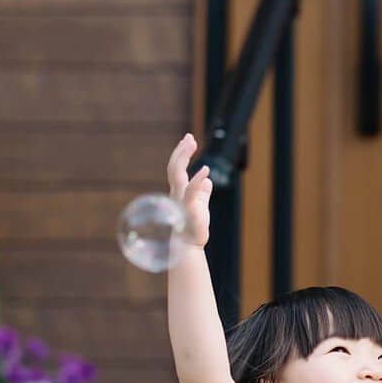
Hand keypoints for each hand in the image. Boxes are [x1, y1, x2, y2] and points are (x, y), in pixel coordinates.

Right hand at [166, 133, 213, 247]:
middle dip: (181, 150)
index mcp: (179, 191)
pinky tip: (206, 170)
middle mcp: (177, 193)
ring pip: (176, 173)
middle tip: (189, 136)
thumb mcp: (200, 206)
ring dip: (183, 157)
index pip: (177, 168)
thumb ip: (202, 192)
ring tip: (192, 143)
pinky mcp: (188, 209)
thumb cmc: (193, 228)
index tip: (189, 139)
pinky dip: (197, 180)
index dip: (182, 152)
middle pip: (174, 166)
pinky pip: (191, 192)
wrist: (189, 246)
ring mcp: (180, 199)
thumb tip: (207, 181)